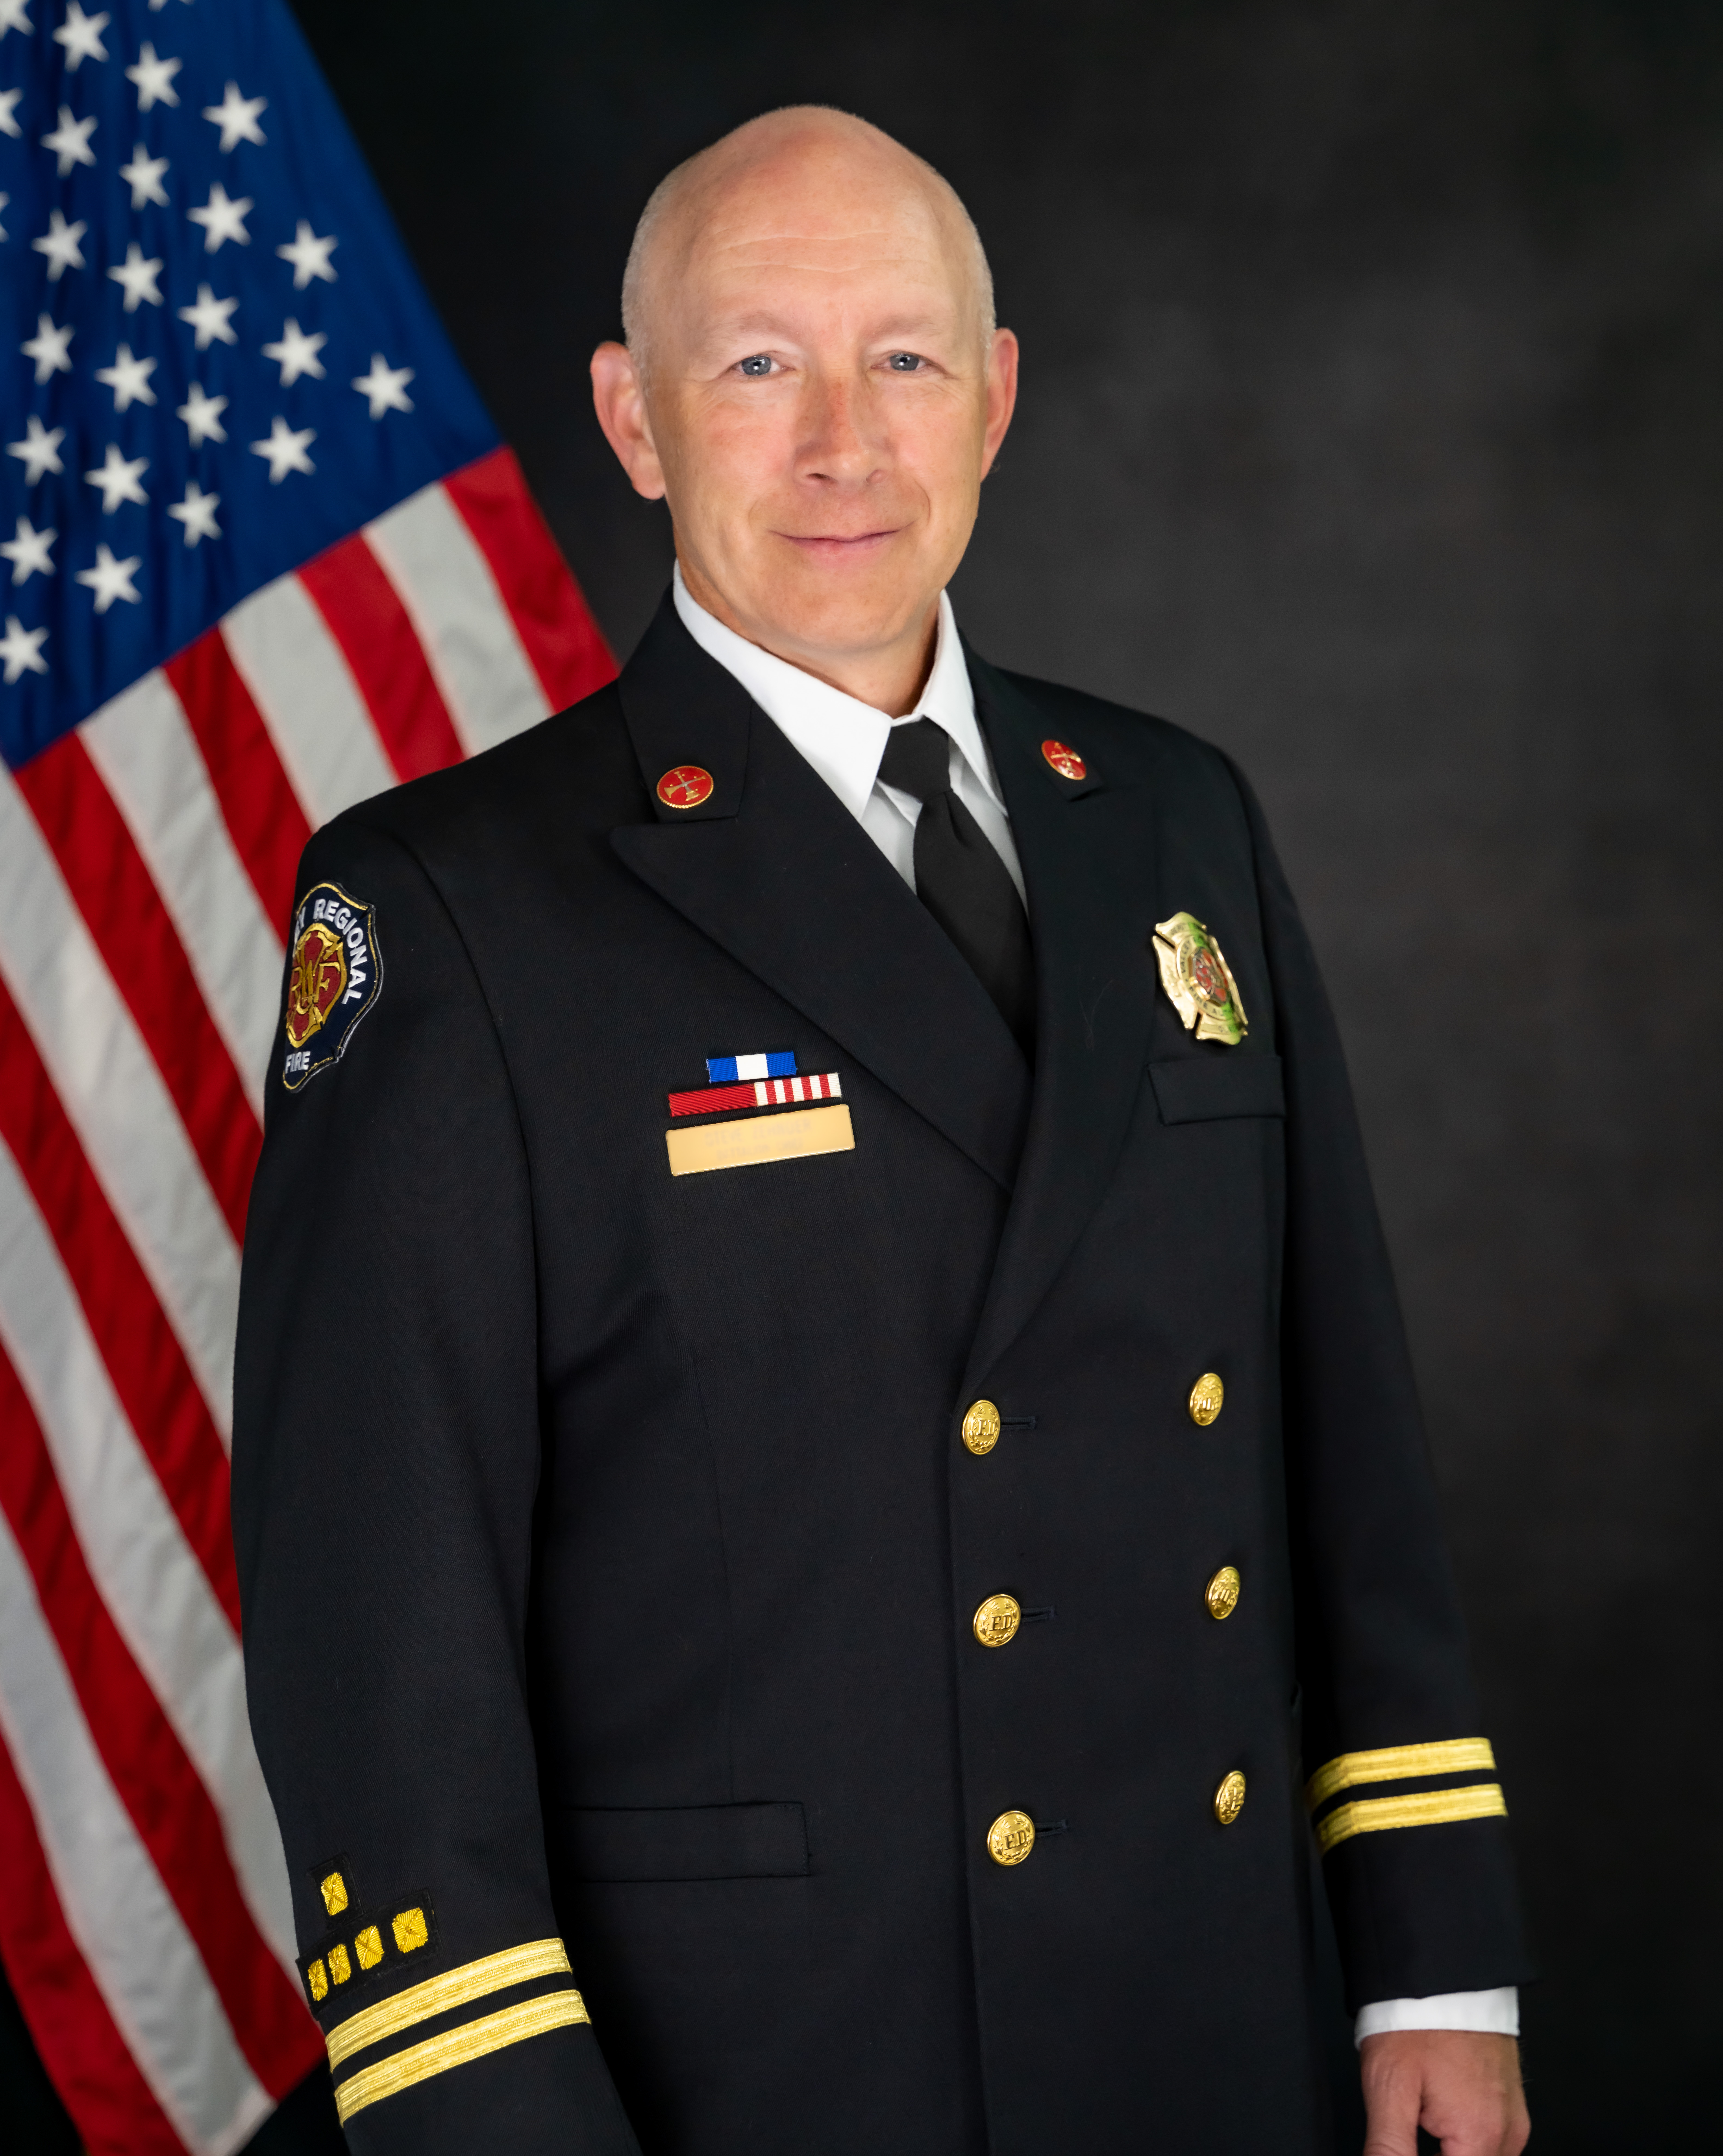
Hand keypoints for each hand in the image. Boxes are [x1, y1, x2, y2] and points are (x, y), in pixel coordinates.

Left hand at [1360, 2030, 1528, 2155]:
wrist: (1443, 1974)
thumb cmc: (1417, 2021)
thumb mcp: (1389, 2088)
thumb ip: (1389, 2147)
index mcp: (1480, 2135)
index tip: (1405, 2141)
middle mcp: (1507, 2132)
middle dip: (1438, 2153)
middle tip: (1413, 2123)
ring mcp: (1513, 2118)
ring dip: (1453, 2150)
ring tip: (1423, 2119)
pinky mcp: (1512, 2104)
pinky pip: (1494, 2142)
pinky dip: (1467, 2141)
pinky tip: (1440, 2118)